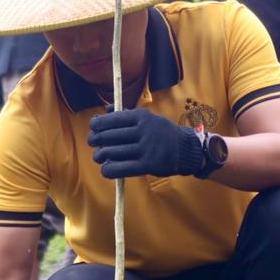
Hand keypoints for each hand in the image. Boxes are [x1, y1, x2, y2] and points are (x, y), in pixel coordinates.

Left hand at [87, 108, 203, 178]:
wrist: (186, 149)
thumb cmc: (162, 133)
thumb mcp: (148, 118)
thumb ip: (127, 114)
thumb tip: (105, 109)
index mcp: (142, 116)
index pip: (112, 119)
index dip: (97, 124)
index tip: (93, 128)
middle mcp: (143, 130)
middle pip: (108, 136)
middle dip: (95, 140)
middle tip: (93, 143)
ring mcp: (146, 148)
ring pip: (112, 152)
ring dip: (100, 155)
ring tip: (99, 156)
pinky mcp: (148, 165)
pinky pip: (121, 168)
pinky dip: (109, 170)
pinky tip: (106, 169)